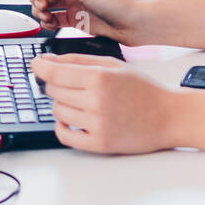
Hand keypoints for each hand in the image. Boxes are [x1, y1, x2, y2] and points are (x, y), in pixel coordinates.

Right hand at [28, 0, 142, 40]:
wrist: (131, 22)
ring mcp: (72, 0)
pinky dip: (47, 22)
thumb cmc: (115, 0)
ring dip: (40, 11)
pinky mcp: (73, 17)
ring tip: (47, 16)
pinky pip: (52, 18)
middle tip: (42, 6)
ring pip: (44, 3)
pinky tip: (51, 24)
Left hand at [32, 54, 176, 154]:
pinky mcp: (98, 144)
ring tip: (80, 100)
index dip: (40, 67)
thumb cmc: (143, 89)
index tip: (35, 65)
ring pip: (57, 111)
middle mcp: (96, 102)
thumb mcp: (113, 65)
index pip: (54, 73)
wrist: (168, 116)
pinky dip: (62, 125)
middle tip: (72, 83)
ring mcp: (97, 125)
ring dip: (62, 103)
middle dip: (56, 84)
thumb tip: (47, 60)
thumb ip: (79, 60)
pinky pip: (64, 135)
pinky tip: (72, 118)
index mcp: (100, 78)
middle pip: (53, 91)